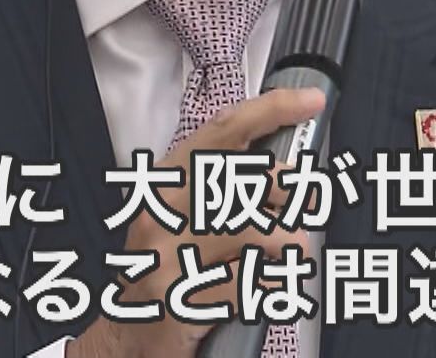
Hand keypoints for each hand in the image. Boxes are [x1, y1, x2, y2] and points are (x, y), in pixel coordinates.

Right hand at [67, 87, 324, 357]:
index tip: (309, 102)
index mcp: (165, 182)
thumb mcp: (179, 216)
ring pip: (262, 234)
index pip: (223, 131)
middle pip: (253, 180)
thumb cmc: (163, 269)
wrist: (125, 337)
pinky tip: (267, 290)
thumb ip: (220, 188)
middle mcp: (163, 212)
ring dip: (290, 247)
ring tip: (289, 256)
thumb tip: (287, 171)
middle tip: (308, 205)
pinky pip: (256, 285)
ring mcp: (170, 256)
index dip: (271, 111)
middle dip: (295, 193)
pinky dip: (275, 288)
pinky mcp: (183, 299)